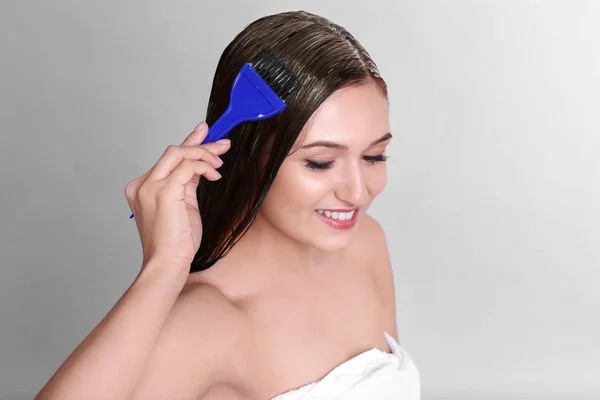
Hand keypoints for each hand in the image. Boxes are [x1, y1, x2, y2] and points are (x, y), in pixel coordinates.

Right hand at [125, 122, 230, 274]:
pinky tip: (215, 175)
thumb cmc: (176, 242)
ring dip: (205, 154)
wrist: (167, 263)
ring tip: (220, 164)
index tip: (204, 131)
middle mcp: (142, 184)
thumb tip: (200, 165)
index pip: (168, 158)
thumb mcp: (182, 205)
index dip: (188, 142)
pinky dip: (204, 166)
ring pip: (179, 154)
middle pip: (173, 151)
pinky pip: (187, 167)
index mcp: (142, 187)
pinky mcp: (164, 191)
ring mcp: (150, 186)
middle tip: (223, 144)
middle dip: (201, 145)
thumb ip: (186, 183)